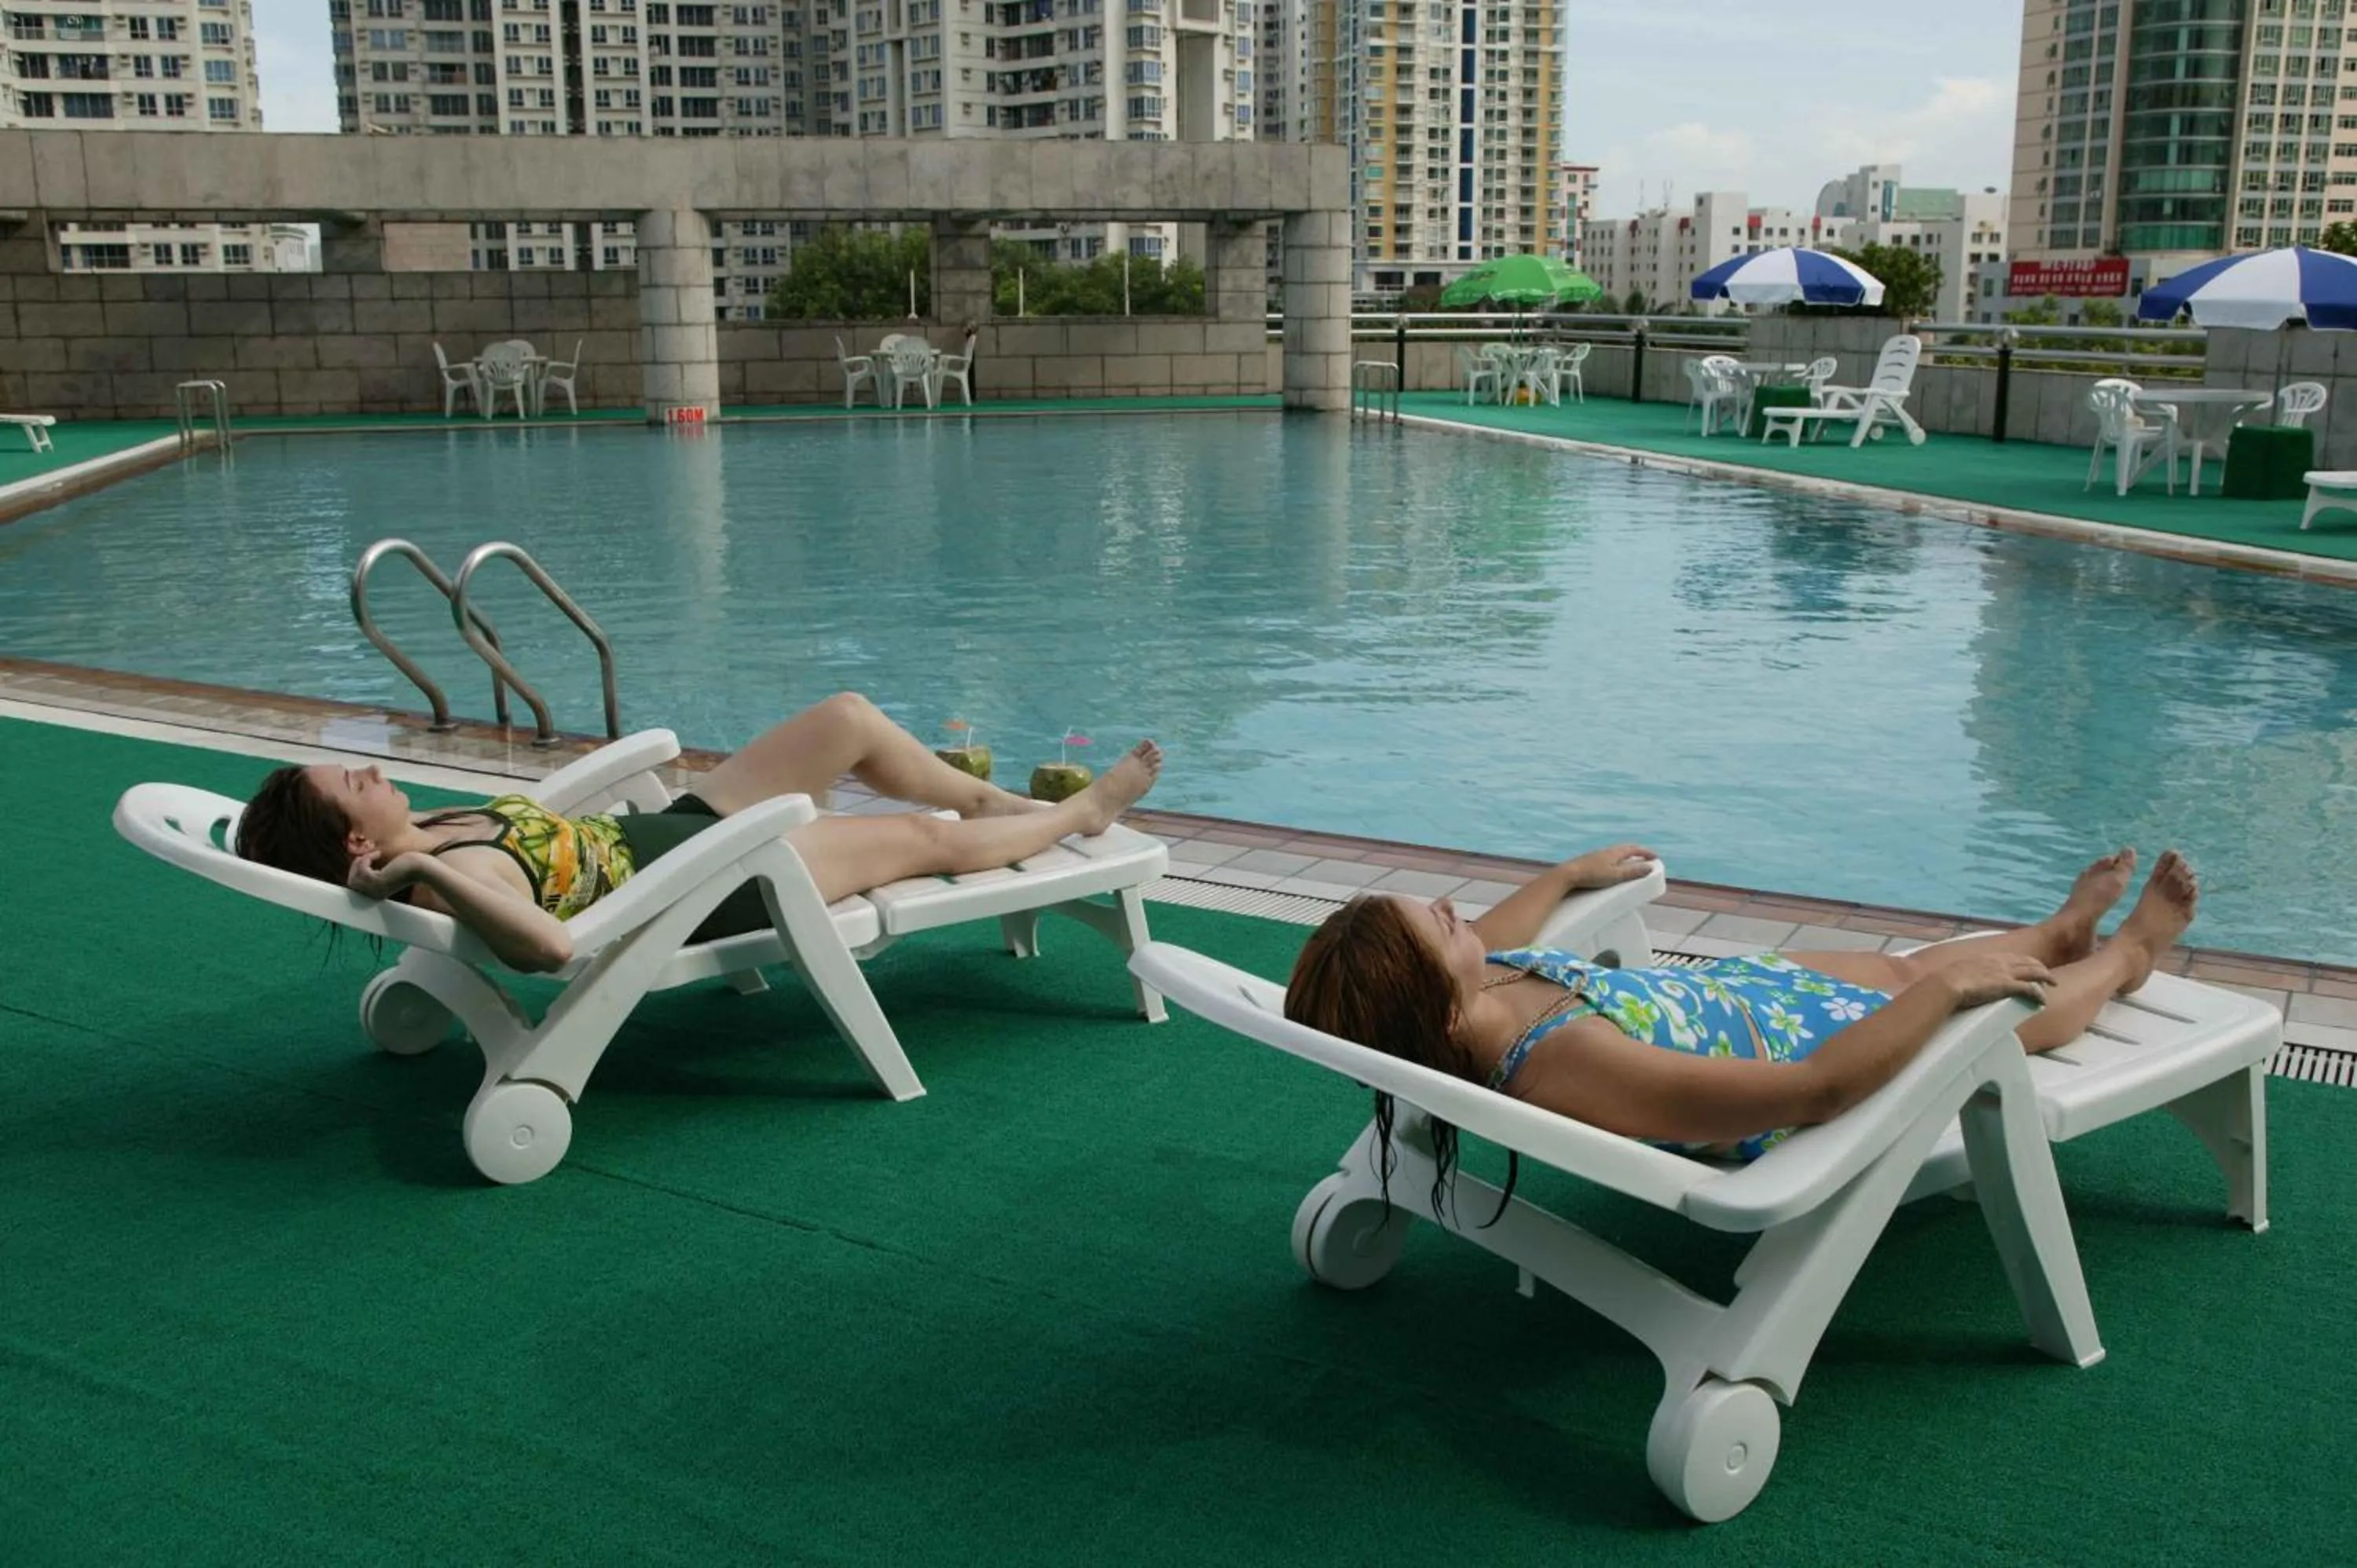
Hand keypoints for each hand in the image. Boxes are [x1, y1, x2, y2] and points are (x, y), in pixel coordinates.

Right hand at [346, 850, 424, 900]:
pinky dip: (366, 858)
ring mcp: (376, 889)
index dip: (354, 873)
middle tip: (364, 857)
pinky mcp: (378, 881)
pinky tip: (377, 854)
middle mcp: (374, 895)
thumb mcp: (387, 870)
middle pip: (351, 882)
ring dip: (360, 861)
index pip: (354, 887)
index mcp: (376, 895)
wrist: (421, 868)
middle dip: (354, 867)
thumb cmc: (406, 866)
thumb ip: (373, 872)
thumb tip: (356, 865)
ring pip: (354, 876)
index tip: (360, 861)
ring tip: (373, 854)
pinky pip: (362, 870)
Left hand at [1562, 844, 1658, 889]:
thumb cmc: (1592, 875)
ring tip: (1631, 865)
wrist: (1567, 875)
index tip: (1655, 857)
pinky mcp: (1589, 863)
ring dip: (1626, 858)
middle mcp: (1606, 851)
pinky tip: (1612, 870)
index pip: (1634, 849)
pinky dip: (1616, 862)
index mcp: (1614, 852)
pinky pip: (1608, 859)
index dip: (1646, 852)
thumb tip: (1649, 867)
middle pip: (1625, 849)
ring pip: (1615, 854)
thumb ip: (1632, 872)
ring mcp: (1597, 856)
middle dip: (1637, 853)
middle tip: (1645, 859)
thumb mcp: (1615, 875)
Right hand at [1934, 953, 2054, 1009]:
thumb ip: (1968, 974)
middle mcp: (2000, 962)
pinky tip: (2043, 1000)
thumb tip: (1963, 981)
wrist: (1946, 983)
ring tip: (2054, 983)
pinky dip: (2039, 994)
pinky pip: (2030, 988)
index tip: (2031, 966)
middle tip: (2048, 975)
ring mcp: (2005, 973)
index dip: (2026, 961)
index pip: (2014, 956)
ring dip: (2046, 977)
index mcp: (1988, 957)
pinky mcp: (2008, 986)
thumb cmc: (1947, 980)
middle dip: (2041, 967)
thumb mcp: (1960, 972)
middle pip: (2028, 961)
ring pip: (2034, 971)